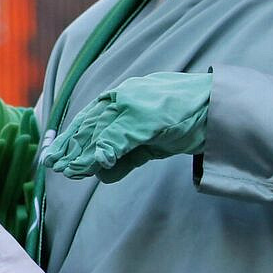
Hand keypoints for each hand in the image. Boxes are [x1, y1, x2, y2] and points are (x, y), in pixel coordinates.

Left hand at [44, 71, 211, 182]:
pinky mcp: (148, 118)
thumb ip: (127, 155)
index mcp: (122, 100)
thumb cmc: (186, 120)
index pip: (87, 120)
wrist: (220, 106)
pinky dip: (108, 150)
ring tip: (69, 170)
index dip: (68, 139)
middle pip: (87, 125)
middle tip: (53, 165)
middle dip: (69, 147)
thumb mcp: (151, 140)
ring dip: (83, 153)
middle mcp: (123, 99)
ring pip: (99, 131)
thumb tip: (103, 174)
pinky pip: (121, 136)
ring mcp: (135, 107)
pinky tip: (99, 164)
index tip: (52, 156)